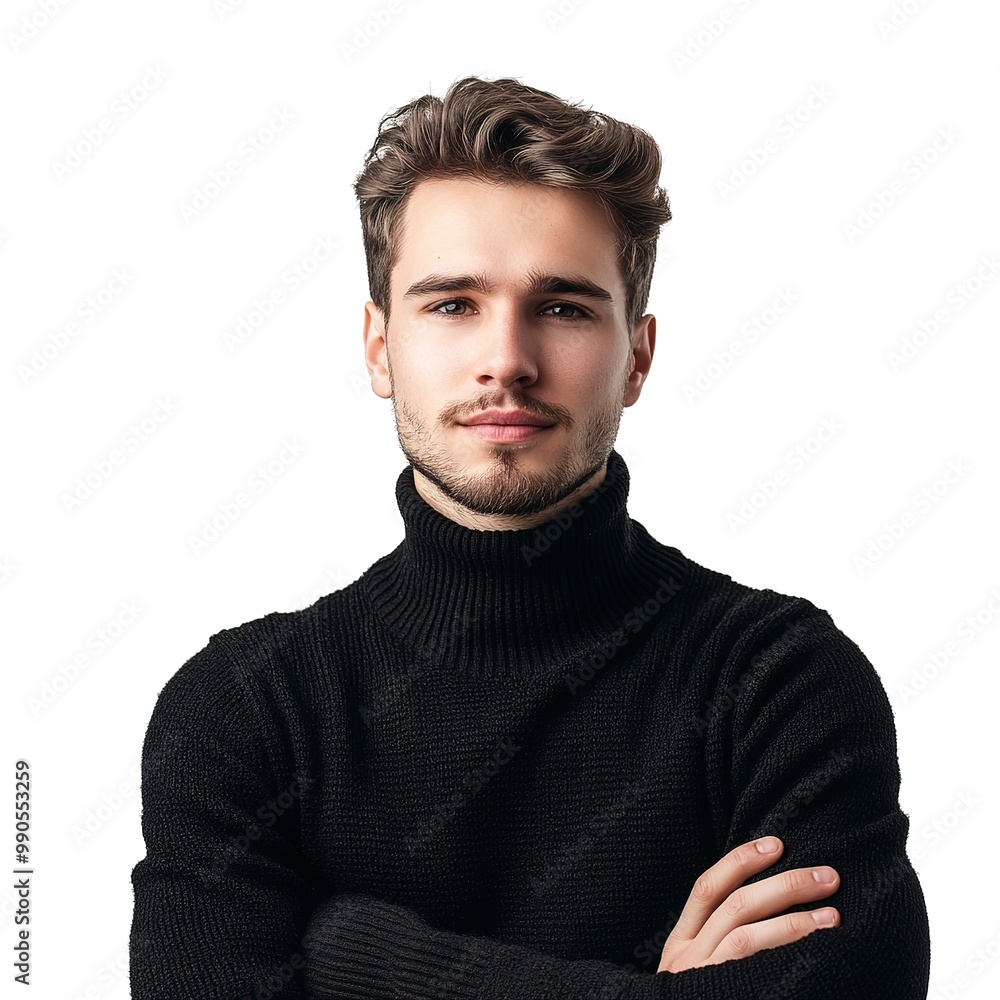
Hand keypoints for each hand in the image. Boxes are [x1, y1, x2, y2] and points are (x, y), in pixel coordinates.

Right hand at [657, 836, 839, 972]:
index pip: (707, 888)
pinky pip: (753, 965)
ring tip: (833, 913)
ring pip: (746, 932)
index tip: (776, 843)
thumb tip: (773, 910)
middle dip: (783, 884)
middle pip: (736, 905)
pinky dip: (785, 947)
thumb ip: (721, 948)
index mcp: (679, 947)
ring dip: (793, 918)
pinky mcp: (720, 994)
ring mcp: (700, 978)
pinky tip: (816, 946)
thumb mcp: (697, 982)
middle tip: (826, 875)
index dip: (740, 861)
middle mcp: (686, 959)